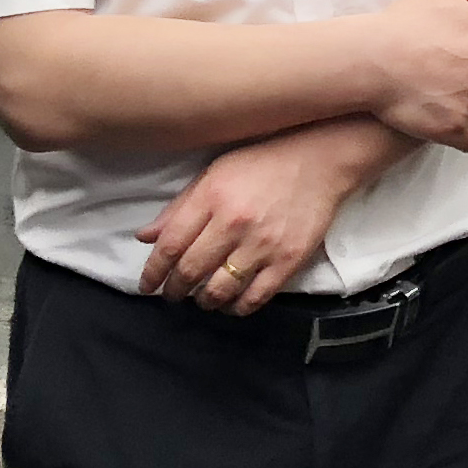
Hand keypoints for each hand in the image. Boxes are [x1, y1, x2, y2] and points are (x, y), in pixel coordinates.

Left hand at [135, 120, 391, 313]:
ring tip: (203, 299)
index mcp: (212, 198)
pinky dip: (238, 307)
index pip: (170, 247)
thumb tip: (145, 238)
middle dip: (175, 290)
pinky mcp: (290, 258)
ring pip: (220, 289)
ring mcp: (264, 243)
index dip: (153, 272)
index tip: (147, 285)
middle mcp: (235, 223)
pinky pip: (257, 296)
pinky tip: (232, 304)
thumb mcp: (215, 173)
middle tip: (173, 295)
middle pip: (191, 271)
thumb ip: (179, 207)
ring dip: (204, 301)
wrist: (322, 160)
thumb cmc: (263, 163)